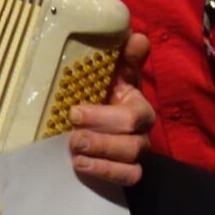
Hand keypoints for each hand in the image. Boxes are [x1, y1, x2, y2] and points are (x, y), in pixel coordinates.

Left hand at [67, 32, 153, 186]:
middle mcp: (142, 132)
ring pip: (131, 162)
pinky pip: (128, 178)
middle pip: (132, 142)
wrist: (102, 120)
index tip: (74, 111)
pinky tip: (82, 166)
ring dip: (102, 159)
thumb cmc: (106, 92)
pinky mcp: (128, 170)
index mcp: (139, 106)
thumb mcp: (114, 73)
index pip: (135, 116)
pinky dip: (105, 173)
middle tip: (72, 137)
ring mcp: (136, 153)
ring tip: (75, 153)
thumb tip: (136, 36)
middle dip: (101, 140)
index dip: (105, 117)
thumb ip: (125, 57)